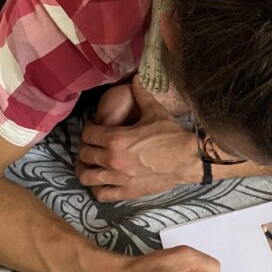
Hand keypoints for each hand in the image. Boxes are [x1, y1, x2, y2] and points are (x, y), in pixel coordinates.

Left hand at [75, 77, 201, 200]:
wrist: (187, 158)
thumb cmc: (171, 135)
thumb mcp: (155, 111)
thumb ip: (141, 94)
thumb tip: (136, 77)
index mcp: (116, 139)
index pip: (88, 134)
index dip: (88, 128)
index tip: (94, 127)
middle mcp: (113, 159)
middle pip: (85, 154)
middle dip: (85, 146)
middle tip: (92, 143)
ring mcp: (119, 178)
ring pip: (87, 176)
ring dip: (84, 168)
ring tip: (88, 163)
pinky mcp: (127, 192)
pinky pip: (102, 194)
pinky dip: (96, 188)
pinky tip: (99, 181)